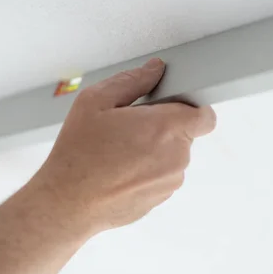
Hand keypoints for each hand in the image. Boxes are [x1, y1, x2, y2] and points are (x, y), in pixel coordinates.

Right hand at [37, 58, 215, 234]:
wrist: (67, 203)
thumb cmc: (78, 153)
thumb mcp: (95, 102)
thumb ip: (132, 81)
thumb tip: (154, 69)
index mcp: (165, 127)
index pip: (205, 115)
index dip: (191, 108)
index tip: (172, 106)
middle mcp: (176, 156)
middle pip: (185, 134)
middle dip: (164, 128)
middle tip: (130, 128)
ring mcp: (170, 181)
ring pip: (173, 156)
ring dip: (155, 151)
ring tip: (120, 151)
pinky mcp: (161, 198)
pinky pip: (162, 176)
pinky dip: (147, 171)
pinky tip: (119, 170)